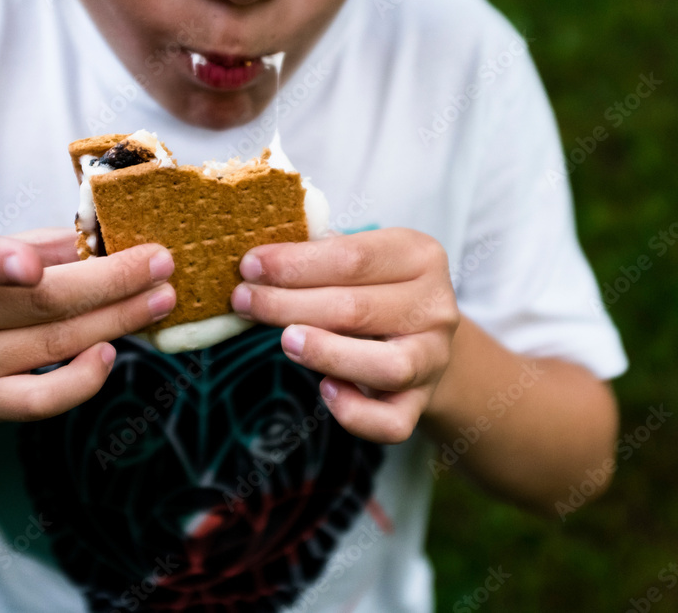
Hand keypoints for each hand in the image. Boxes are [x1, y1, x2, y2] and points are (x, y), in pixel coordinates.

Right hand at [0, 222, 175, 421]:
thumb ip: (42, 245)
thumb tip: (112, 242)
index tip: (34, 265)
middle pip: (38, 303)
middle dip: (111, 282)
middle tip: (161, 265)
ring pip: (51, 346)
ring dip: (116, 321)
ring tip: (160, 300)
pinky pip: (39, 400)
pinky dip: (81, 379)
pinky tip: (112, 352)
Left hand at [230, 228, 458, 443]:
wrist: (420, 337)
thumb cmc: (372, 289)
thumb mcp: (356, 259)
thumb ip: (316, 256)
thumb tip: (255, 265)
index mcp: (418, 256)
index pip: (353, 257)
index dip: (295, 263)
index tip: (250, 266)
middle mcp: (434, 308)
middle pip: (356, 309)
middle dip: (288, 305)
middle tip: (243, 302)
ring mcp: (433, 359)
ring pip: (387, 366)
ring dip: (327, 354)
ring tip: (285, 341)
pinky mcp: (421, 403)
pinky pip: (392, 422)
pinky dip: (355, 412)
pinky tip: (325, 389)